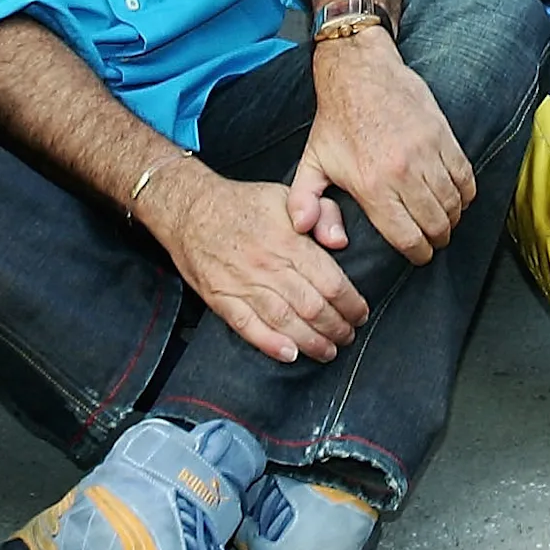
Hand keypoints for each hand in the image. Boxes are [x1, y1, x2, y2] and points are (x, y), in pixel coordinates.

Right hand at [140, 163, 369, 362]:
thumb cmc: (243, 204)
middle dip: (336, 328)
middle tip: (348, 336)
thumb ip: (323, 213)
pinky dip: (271, 344)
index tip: (360, 312)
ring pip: (286, 322)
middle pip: (312, 307)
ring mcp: (243, 284)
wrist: (190, 209)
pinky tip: (290, 355)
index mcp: (289, 241)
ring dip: (312, 342)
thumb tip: (340, 242)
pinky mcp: (221, 298)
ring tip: (328, 351)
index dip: (350, 304)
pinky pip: (249, 327)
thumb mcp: (288, 195)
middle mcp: (268, 265)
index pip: (330, 282)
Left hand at [291, 28, 475, 263]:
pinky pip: (466, 176)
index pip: (407, 237)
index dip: (418, 254)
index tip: (420, 255)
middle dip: (437, 240)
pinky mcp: (443, 136)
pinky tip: (458, 197)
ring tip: (446, 221)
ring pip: (454, 203)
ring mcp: (426, 153)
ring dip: (453, 218)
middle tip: (434, 241)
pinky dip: (466, 193)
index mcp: (371, 185)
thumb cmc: (337, 120)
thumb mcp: (312, 161)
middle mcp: (402, 173)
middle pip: (435, 224)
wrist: (360, 73)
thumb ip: (303, 200)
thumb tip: (304, 229)